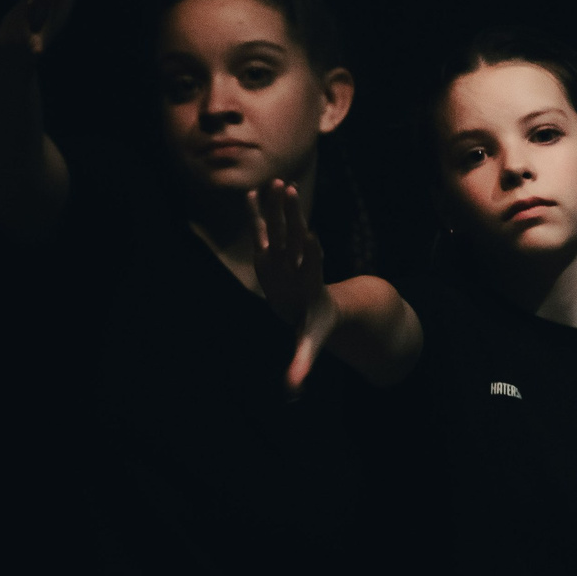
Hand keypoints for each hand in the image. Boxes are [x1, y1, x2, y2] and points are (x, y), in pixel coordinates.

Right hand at [249, 179, 336, 392]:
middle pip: (298, 238)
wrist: (323, 310)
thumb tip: (294, 393)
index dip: (313, 254)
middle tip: (291, 193)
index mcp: (309, 285)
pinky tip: (253, 192)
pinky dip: (262, 212)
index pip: (313, 267)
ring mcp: (292, 254)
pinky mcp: (282, 250)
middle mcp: (302, 265)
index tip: (313, 238)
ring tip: (278, 182)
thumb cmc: (315, 328)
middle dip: (294, 218)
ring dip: (280, 207)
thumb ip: (302, 366)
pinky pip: (271, 228)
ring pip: (286, 227)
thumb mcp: (311, 347)